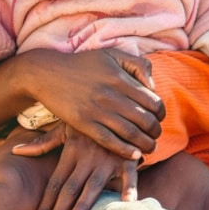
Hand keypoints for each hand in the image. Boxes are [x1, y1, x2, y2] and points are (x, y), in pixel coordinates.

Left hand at [13, 124, 138, 209]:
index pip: (54, 185)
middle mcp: (87, 158)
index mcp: (70, 153)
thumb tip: (15, 151)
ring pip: (93, 185)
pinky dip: (130, 187)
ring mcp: (107, 158)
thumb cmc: (86, 119)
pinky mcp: (127, 157)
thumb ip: (42, 143)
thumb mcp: (64, 128)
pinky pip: (130, 174)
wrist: (114, 98)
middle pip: (69, 190)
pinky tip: (127, 203)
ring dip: (84, 205)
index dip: (45, 206)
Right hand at [23, 48, 163, 158]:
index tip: (158, 118)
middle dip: (156, 131)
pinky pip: (109, 141)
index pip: (153, 101)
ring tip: (150, 147)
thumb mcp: (112, 54)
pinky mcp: (83, 123)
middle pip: (145, 120)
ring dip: (145, 144)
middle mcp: (111, 95)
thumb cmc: (83, 64)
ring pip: (131, 133)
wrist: (47, 73)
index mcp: (121, 78)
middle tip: (156, 135)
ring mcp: (97, 110)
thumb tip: (153, 87)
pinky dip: (125, 150)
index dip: (161, 113)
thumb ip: (138, 65)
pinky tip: (134, 155)